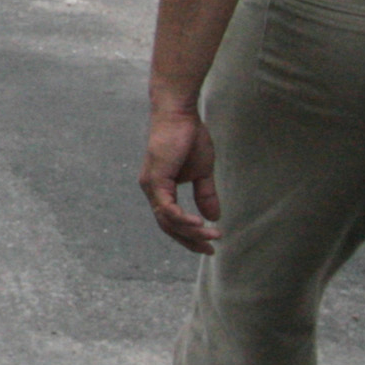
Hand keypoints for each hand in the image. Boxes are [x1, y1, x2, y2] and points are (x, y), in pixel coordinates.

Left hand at [142, 105, 220, 253]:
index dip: (189, 235)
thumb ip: (205, 194)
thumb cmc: (189, 138)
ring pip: (167, 220)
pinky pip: (166, 208)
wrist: (180, 114)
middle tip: (210, 250)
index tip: (209, 246)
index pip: (171, 221)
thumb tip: (214, 217)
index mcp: (160, 189)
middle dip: (189, 240)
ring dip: (191, 231)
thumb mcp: (203, 172)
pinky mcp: (155, 179)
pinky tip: (199, 223)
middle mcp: (151, 190)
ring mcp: (151, 185)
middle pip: (167, 226)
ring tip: (212, 235)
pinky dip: (182, 219)